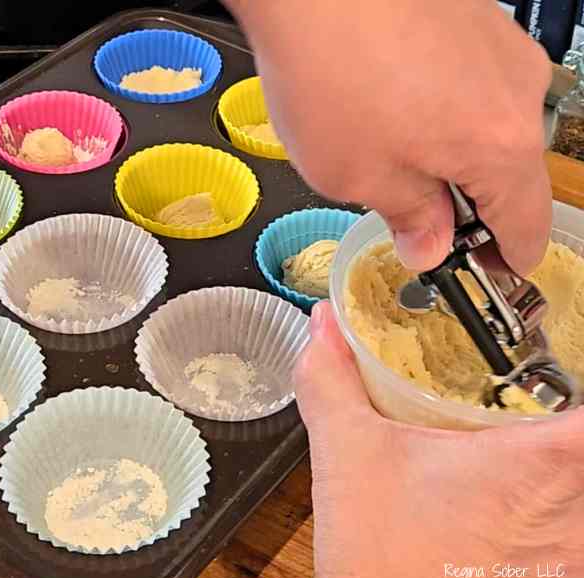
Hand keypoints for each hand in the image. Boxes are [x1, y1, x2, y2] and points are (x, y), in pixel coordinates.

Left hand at [224, 0, 551, 274]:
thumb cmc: (330, 73)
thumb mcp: (358, 175)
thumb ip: (406, 214)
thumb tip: (429, 244)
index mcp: (499, 146)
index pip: (527, 224)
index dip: (508, 258)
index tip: (492, 272)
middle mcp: (516, 92)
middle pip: (508, 172)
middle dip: (466, 204)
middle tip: (419, 219)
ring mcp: (499, 48)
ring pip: (487, 124)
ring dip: (449, 152)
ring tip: (387, 152)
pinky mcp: (475, 20)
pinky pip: (470, 83)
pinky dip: (441, 108)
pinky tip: (391, 105)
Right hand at [295, 302, 583, 577]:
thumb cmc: (375, 555)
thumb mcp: (347, 451)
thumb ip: (333, 378)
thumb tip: (323, 325)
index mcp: (543, 465)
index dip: (574, 387)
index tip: (550, 381)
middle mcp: (577, 518)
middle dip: (562, 426)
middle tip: (522, 417)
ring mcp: (577, 565)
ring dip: (564, 478)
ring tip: (513, 467)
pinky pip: (578, 542)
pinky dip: (559, 521)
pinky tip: (511, 515)